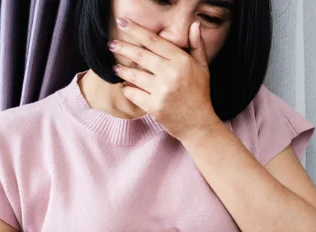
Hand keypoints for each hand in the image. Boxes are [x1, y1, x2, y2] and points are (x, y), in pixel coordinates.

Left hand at [109, 18, 221, 142]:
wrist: (198, 124)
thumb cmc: (199, 94)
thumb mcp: (203, 67)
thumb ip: (197, 45)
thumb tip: (194, 25)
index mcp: (181, 61)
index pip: (154, 41)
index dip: (136, 30)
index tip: (122, 23)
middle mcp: (171, 74)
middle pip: (140, 55)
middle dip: (123, 48)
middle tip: (111, 44)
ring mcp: (161, 91)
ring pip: (134, 75)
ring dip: (122, 70)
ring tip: (116, 66)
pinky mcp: (154, 107)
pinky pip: (134, 94)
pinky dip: (127, 89)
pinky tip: (125, 86)